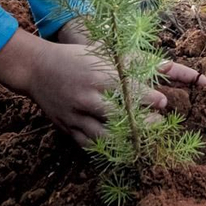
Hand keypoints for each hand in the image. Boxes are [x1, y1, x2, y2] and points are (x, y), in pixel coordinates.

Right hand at [0, 29, 205, 144]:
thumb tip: (169, 64)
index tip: (163, 103)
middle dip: (140, 123)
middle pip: (117, 116)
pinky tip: (122, 152)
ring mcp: (75, 116)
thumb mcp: (103, 53)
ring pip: (104, 136)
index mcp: (96, 76)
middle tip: (159, 124)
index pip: (125, 90)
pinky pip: (89, 146)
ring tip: (144, 142)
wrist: (36, 68)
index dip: (146, 98)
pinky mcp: (68, 128)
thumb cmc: (76, 57)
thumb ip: (133, 61)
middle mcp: (86, 97)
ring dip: (126, 142)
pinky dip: (106, 151)